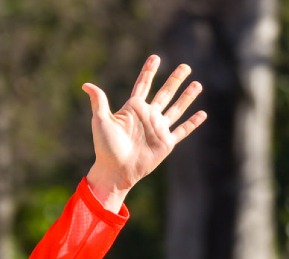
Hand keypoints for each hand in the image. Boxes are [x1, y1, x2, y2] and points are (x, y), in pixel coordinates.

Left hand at [83, 55, 205, 211]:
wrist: (116, 170)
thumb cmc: (106, 147)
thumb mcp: (101, 121)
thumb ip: (99, 102)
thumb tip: (86, 85)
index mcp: (133, 109)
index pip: (143, 85)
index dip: (149, 71)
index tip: (155, 57)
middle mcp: (148, 116)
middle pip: (165, 93)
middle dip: (175, 80)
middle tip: (186, 66)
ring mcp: (158, 129)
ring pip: (177, 108)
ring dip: (187, 97)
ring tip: (197, 84)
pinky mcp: (166, 143)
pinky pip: (182, 130)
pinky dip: (193, 123)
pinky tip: (202, 114)